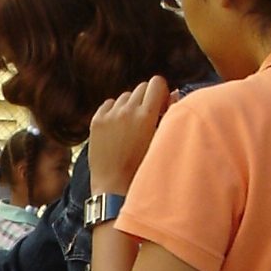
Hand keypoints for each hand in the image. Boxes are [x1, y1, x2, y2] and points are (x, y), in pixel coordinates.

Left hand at [87, 76, 169, 193]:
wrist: (114, 187)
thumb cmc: (143, 167)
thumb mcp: (161, 141)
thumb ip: (170, 114)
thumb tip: (173, 93)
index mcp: (147, 115)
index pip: (156, 82)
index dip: (161, 93)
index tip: (161, 106)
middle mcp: (127, 110)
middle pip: (141, 87)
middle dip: (147, 99)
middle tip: (148, 118)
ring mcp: (109, 115)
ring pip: (125, 96)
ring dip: (130, 105)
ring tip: (132, 126)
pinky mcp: (96, 121)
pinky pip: (109, 104)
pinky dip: (115, 111)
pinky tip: (118, 128)